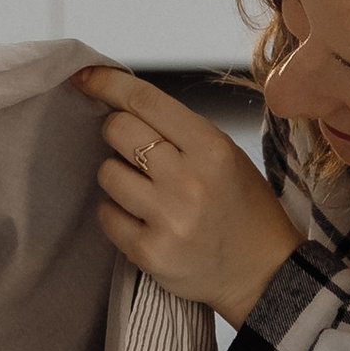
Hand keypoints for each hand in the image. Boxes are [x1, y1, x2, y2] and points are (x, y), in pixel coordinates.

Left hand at [73, 65, 298, 323]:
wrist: (264, 273)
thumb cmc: (242, 206)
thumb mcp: (225, 154)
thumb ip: (178, 130)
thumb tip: (119, 103)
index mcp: (212, 148)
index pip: (145, 101)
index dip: (107, 83)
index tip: (84, 77)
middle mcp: (189, 180)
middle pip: (118, 131)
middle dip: (116, 133)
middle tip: (133, 150)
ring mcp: (168, 219)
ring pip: (106, 173)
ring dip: (117, 176)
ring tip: (145, 191)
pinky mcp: (149, 253)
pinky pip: (106, 215)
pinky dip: (116, 213)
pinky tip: (142, 219)